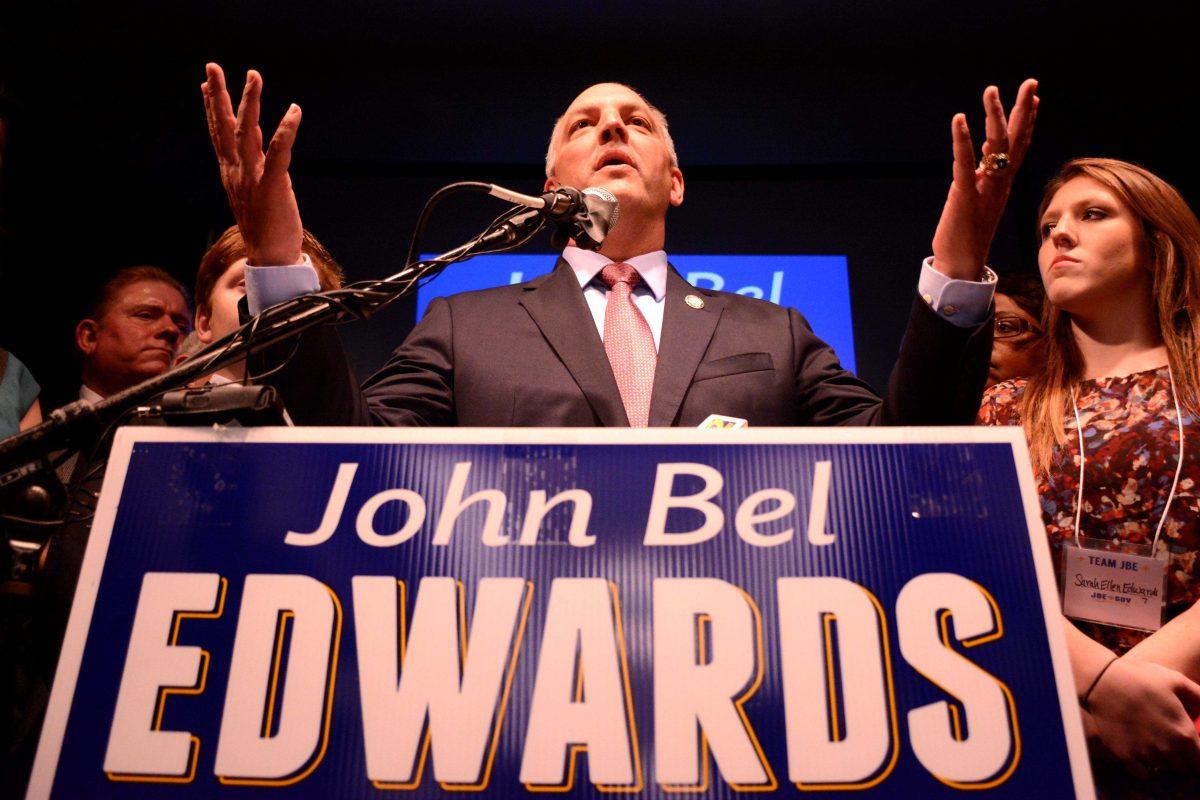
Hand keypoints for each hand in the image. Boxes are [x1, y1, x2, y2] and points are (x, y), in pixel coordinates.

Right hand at [201, 63, 303, 265]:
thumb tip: (257, 133)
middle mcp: (237, 172)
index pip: (218, 134)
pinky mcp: (272, 186)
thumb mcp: (255, 186)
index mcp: (231, 173)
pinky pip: (279, 153)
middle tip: (212, 67)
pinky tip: (293, 111)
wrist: (270, 257)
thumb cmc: (265, 223)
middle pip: (224, 127)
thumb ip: (255, 159)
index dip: (212, 108)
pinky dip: (286, 130)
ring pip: (248, 133)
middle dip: (218, 95)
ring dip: (250, 102)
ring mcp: (252, 178)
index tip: (207, 83)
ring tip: (253, 75)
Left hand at [930, 79, 1038, 279]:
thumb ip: (983, 180)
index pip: (1020, 148)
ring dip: (994, 115)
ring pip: (995, 146)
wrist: (962, 267)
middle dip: (1022, 109)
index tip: (1034, 98)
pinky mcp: (965, 196)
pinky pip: (964, 163)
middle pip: (1016, 140)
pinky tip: (959, 119)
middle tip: (1030, 81)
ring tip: (992, 89)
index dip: (1028, 122)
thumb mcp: (979, 202)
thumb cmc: (967, 236)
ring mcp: (984, 189)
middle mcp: (998, 184)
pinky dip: (962, 139)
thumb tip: (984, 159)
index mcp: (1002, 185)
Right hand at [1084, 658, 1199, 778]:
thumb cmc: (1141, 678)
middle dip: (1184, 757)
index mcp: (1184, 734)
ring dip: (1165, 760)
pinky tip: (1143, 751)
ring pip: (1164, 768)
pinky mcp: (1125, 756)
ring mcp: (1145, 755)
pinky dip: (1146, 767)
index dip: (1198, 753)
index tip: (1193, 744)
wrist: (1101, 682)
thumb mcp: (1176, 681)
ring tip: (1158, 743)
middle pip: (1185, 767)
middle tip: (1176, 742)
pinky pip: (1143, 773)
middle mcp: (1167, 750)